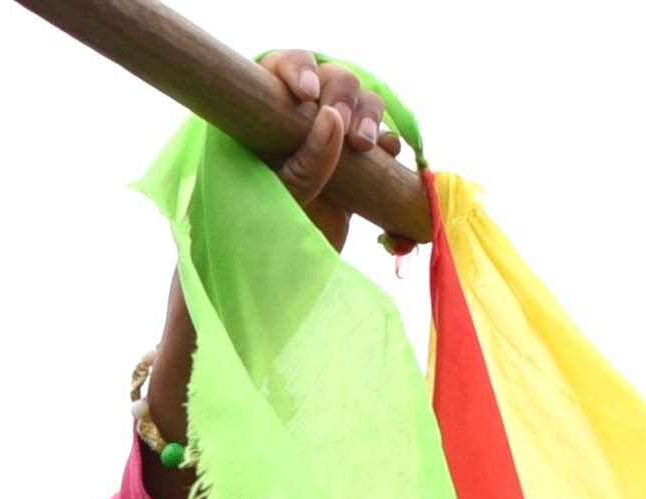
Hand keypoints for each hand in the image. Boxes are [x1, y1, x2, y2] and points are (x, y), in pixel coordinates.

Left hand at [256, 50, 396, 252]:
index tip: (305, 94)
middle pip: (330, 80)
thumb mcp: (275, 202)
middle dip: (345, 96)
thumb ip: (302, 164)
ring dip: (371, 116)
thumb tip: (332, 118)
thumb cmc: (255, 241)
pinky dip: (390, 144)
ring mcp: (325, 141)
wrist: (273, 283)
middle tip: (350, 134)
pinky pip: (380, 139)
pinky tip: (388, 156)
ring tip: (368, 145)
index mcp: (259, 121)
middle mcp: (293, 123)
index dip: (296, 68)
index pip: (278, 68)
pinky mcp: (350, 164)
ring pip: (360, 104)